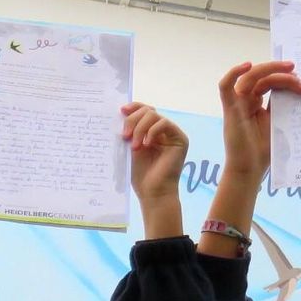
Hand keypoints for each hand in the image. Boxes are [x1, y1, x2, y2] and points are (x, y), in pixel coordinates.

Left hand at [122, 103, 187, 238]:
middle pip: (148, 110)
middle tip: (124, 135)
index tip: (121, 110)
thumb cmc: (141, 175)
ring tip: (134, 146)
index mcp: (150, 131)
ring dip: (140, 128)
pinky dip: (152, 131)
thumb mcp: (129, 149)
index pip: (144, 111)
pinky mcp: (180, 139)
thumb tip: (120, 113)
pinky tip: (145, 145)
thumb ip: (128, 132)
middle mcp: (162, 131)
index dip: (133, 107)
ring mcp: (172, 134)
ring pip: (154, 115)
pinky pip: (165, 123)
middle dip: (133, 119)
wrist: (153, 193)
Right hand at [218, 61, 300, 178]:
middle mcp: (247, 100)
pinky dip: (233, 73)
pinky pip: (225, 86)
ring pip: (250, 77)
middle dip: (281, 72)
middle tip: (298, 72)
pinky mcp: (229, 109)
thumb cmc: (263, 152)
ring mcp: (237, 103)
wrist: (250, 170)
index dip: (286, 79)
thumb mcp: (280, 123)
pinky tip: (248, 65)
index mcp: (258, 104)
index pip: (271, 83)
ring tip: (289, 69)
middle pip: (263, 77)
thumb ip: (285, 106)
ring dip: (269, 69)